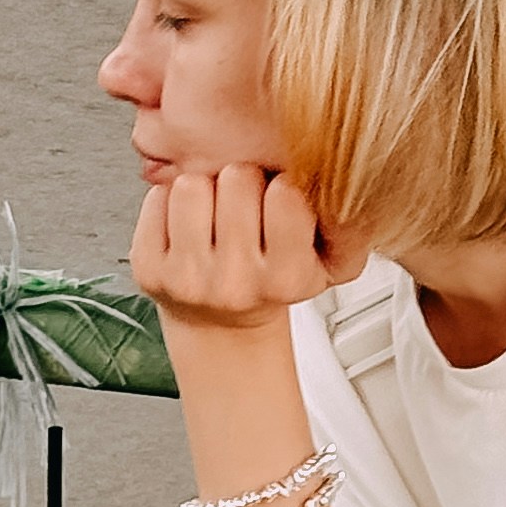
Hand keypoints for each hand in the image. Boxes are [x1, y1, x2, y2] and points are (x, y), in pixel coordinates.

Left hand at [133, 162, 358, 330]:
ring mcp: (187, 280)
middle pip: (237, 178)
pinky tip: (187, 227)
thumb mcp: (325, 261)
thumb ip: (350, 224)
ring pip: (192, 184)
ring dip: (205, 189)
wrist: (219, 328)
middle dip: (244, 183)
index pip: (287, 193)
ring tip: (215, 214)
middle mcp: (234, 284)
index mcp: (286, 279)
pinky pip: (157, 198)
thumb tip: (356, 184)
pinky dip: (170, 202)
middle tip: (245, 208)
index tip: (280, 204)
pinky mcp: (149, 270)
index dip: (284, 186)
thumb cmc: (270, 282)